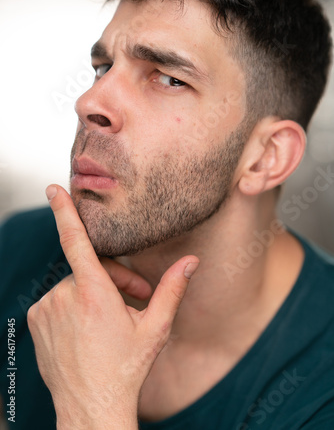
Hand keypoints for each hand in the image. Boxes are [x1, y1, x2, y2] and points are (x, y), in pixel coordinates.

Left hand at [27, 185, 198, 429]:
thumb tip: (192, 262)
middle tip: (136, 296)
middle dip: (114, 277)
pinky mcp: (35, 321)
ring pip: (74, 284)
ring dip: (94, 292)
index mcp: (93, 294)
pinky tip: (88, 327)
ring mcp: (45, 311)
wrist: (91, 408)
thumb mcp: (155, 328)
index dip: (64, 211)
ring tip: (112, 317)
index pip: (75, 241)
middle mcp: (64, 298)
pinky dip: (74, 304)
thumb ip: (172, 289)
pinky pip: (58, 299)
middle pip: (89, 268)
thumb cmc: (126, 369)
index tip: (53, 189)